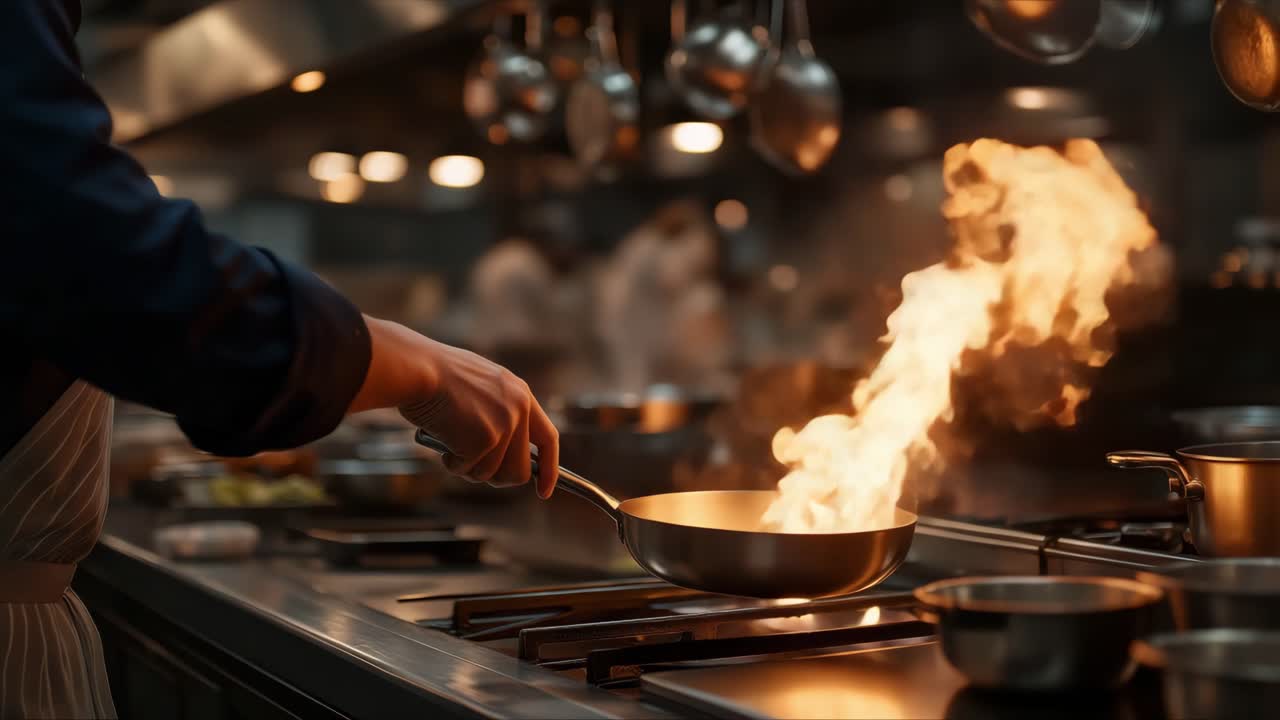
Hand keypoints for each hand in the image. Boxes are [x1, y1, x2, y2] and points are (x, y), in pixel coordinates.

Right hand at [349, 316, 558, 496]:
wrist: (417, 368)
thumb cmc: (436, 376)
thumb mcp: (480, 387)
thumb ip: (498, 414)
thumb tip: (501, 457)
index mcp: (521, 394)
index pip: (548, 439)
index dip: (549, 469)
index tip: (544, 491)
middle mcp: (519, 410)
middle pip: (521, 470)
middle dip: (497, 477)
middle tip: (473, 468)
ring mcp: (504, 426)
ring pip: (492, 475)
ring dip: (468, 468)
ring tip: (450, 443)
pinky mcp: (484, 440)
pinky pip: (468, 470)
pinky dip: (451, 462)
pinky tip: (441, 439)